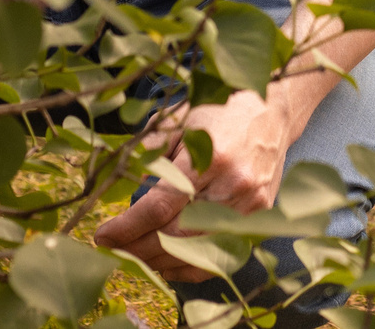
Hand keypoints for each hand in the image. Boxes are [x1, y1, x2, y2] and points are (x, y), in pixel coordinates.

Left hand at [92, 92, 291, 280]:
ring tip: (132, 256)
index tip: (102, 235)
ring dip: (159, 261)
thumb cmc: (219, 110)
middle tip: (111, 249)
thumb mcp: (180, 119)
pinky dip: (190, 266)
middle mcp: (233, 184)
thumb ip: (149, 150)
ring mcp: (250, 205)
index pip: (161, 205)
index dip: (128, 227)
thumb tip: (115, 181)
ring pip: (197, 251)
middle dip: (137, 248)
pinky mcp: (259, 218)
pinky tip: (166, 262)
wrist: (272, 109)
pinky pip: (220, 255)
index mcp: (210, 156)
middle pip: (177, 234)